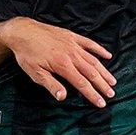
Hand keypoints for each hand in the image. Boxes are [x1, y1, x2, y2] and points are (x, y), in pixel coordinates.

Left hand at [0, 17, 115, 107]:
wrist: (22, 31)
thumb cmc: (27, 54)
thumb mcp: (35, 73)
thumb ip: (51, 85)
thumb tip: (63, 97)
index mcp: (62, 65)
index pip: (82, 83)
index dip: (93, 94)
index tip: (101, 103)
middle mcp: (71, 54)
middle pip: (91, 72)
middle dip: (102, 85)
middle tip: (111, 94)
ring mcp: (73, 44)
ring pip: (93, 59)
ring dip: (104, 71)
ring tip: (112, 81)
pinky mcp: (71, 36)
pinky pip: (89, 43)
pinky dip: (99, 49)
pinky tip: (107, 55)